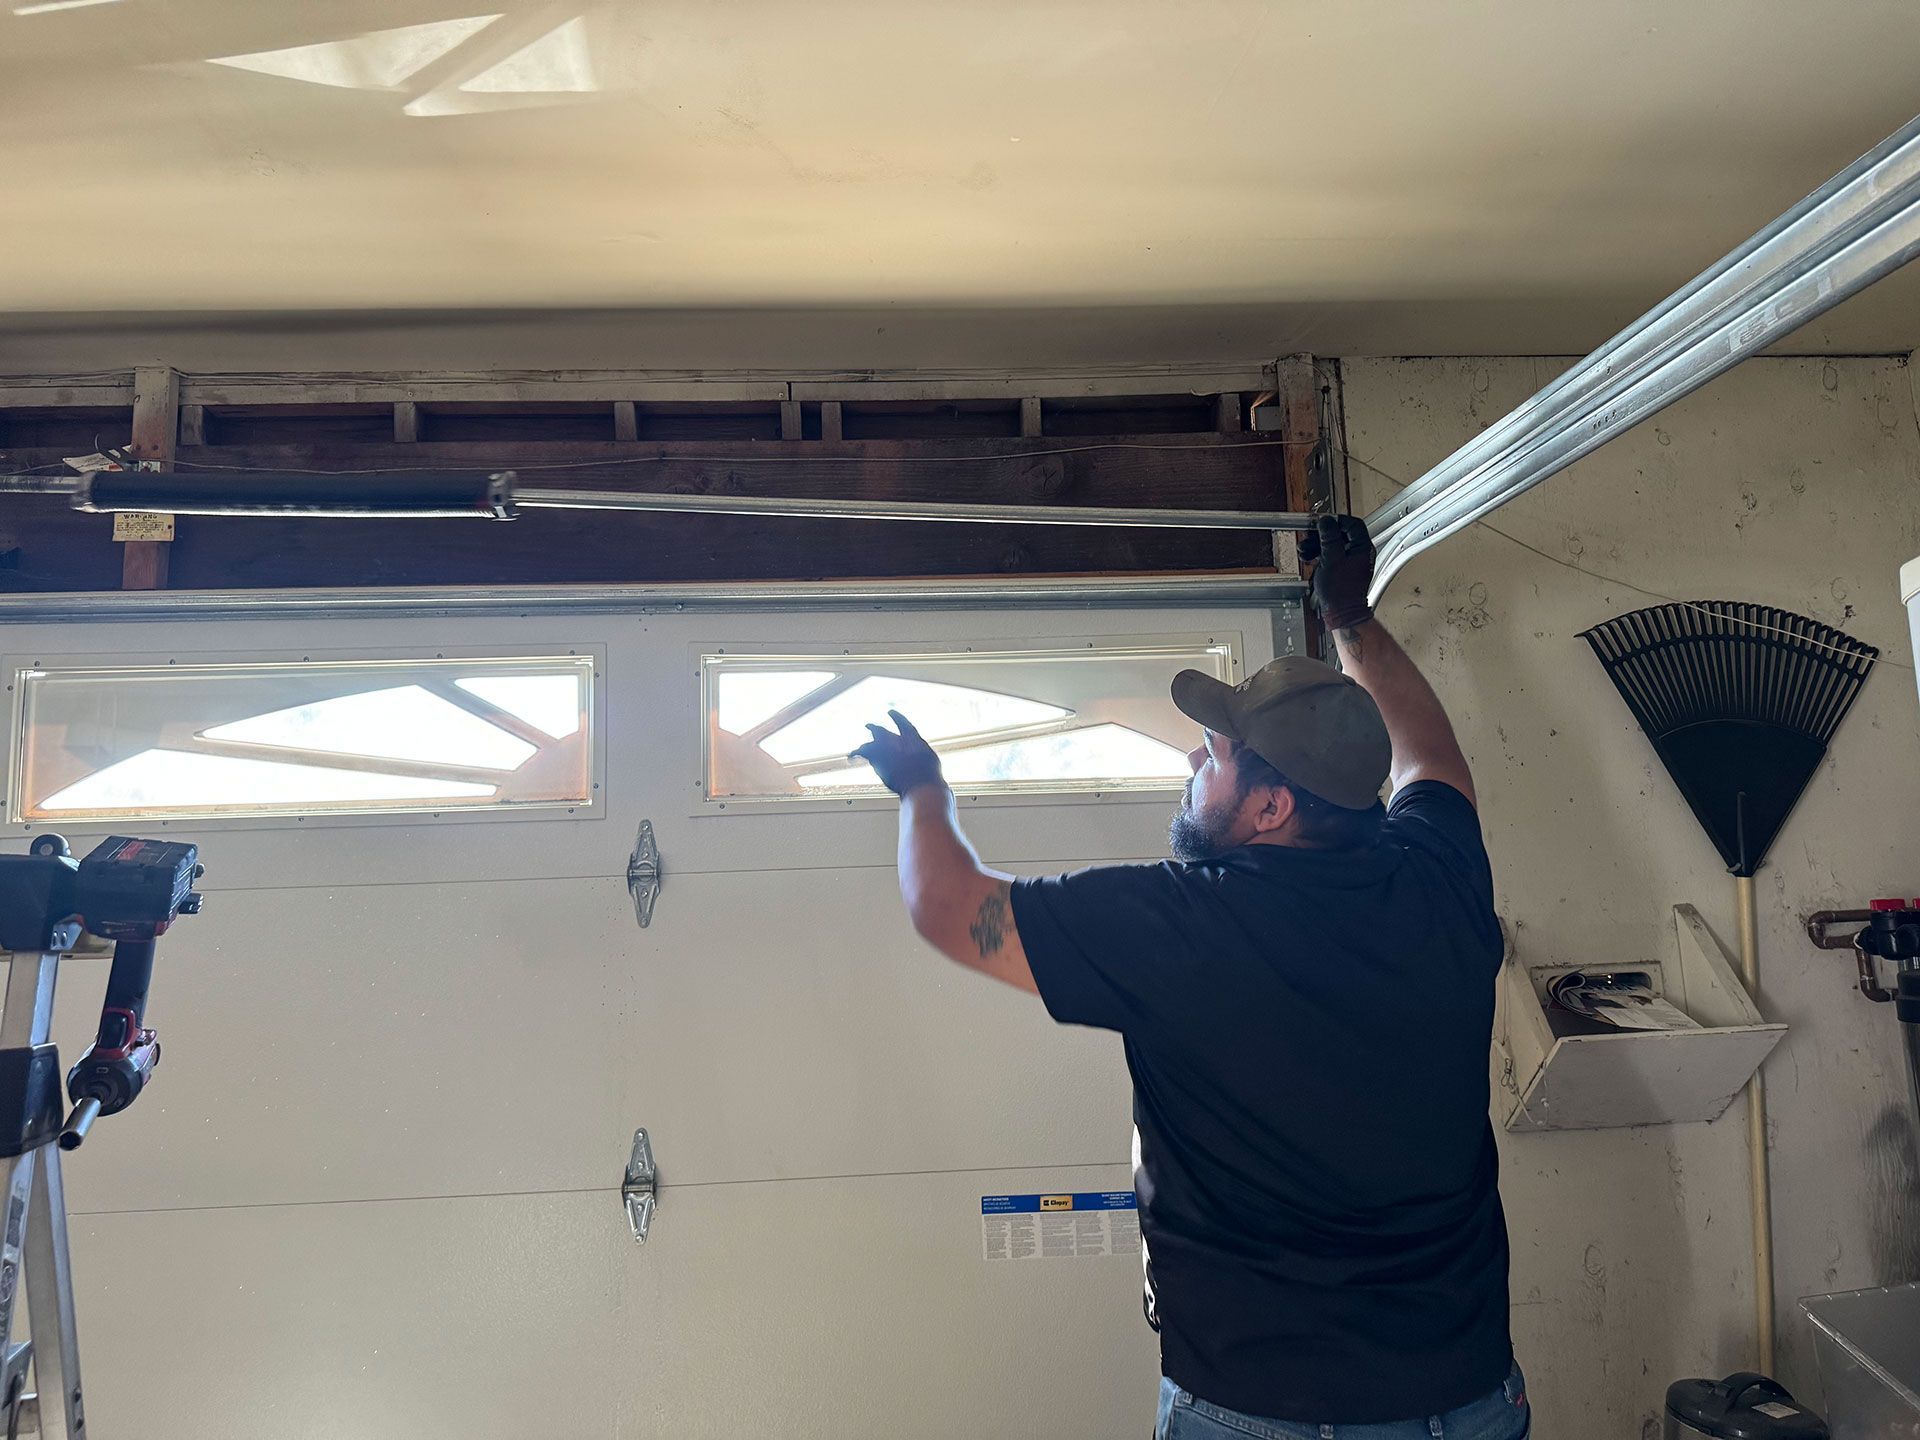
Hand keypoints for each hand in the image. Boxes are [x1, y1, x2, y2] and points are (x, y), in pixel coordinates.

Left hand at [851, 710, 945, 797]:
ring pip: (869, 743)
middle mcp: (896, 739)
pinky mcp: (875, 758)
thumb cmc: (928, 774)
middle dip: (874, 729)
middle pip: (880, 731)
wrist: (919, 782)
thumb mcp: (929, 760)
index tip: (890, 712)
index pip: (902, 723)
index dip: (896, 717)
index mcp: (912, 737)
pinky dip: (856, 754)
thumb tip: (917, 758)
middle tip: (869, 726)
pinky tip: (851, 757)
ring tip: (858, 749)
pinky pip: (861, 753)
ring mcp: (885, 747)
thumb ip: (919, 756)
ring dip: (864, 745)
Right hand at [1299, 514, 1375, 631]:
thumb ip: (1329, 538)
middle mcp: (1359, 553)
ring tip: (1305, 550)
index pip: (1352, 524)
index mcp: (1362, 548)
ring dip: (1317, 545)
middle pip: (1341, 534)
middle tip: (1310, 536)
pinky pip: (1330, 555)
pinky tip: (1309, 558)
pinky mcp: (1342, 570)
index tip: (1322, 522)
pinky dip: (1319, 554)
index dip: (1336, 521)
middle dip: (1322, 534)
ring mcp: (1351, 562)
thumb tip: (1326, 522)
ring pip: (1333, 544)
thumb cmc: (1341, 592)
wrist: (1342, 613)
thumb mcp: (1331, 559)